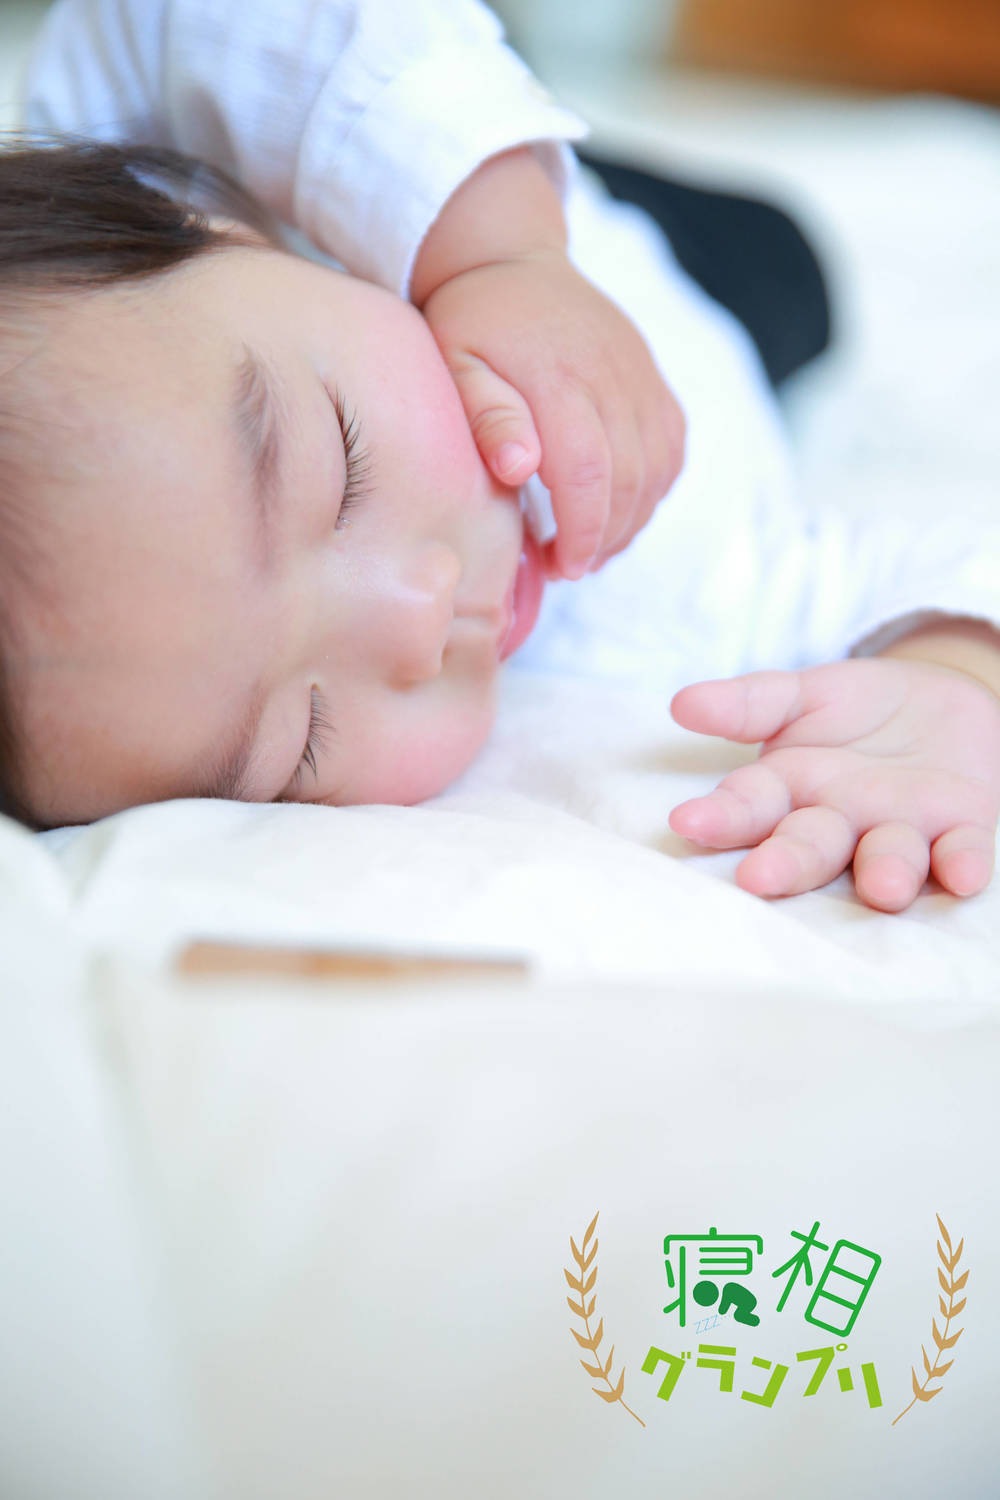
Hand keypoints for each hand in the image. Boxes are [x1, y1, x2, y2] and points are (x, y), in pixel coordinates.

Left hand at [420, 248, 685, 580]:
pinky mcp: (652, 378)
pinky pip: (673, 447)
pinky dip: (654, 488)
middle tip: (567, 565)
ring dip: (631, 520)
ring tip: (590, 545)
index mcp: (559, 379)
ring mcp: (639, 375)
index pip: (589, 473)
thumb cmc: (471, 322)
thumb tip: (517, 468)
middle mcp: (612, 376)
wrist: (510, 259)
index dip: (583, 532)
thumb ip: (487, 415)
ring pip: (659, 470)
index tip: (562, 566)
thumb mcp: (457, 362)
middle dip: (604, 538)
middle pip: (631, 480)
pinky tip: (619, 507)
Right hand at [667, 657, 999, 911]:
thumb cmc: (856, 714)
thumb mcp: (802, 695)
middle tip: (758, 879)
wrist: (942, 707)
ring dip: (884, 873)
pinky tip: (962, 875)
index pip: (749, 806)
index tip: (687, 824)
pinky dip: (962, 863)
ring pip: (886, 857)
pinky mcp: (961, 828)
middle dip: (788, 864)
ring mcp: (899, 831)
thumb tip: (683, 704)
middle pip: (810, 847)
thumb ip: (750, 702)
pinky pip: (962, 850)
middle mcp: (840, 824)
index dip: (720, 817)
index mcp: (790, 792)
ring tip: (882, 886)